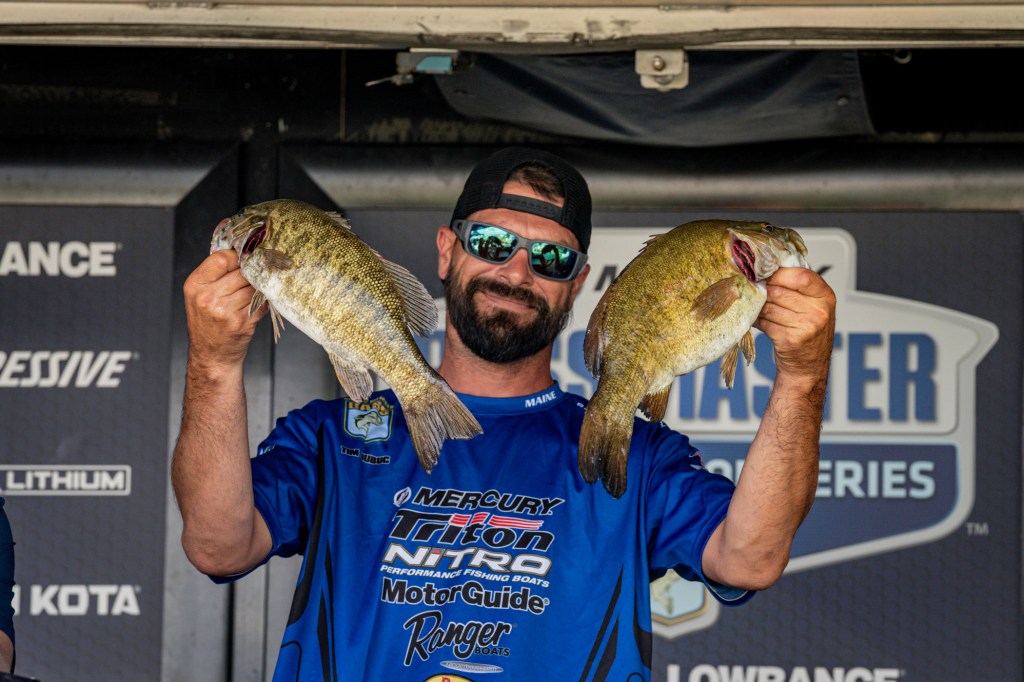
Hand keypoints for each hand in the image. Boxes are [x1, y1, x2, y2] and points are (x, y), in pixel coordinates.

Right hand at [183, 250, 266, 369]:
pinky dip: (262, 303)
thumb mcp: (200, 295)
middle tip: (255, 277)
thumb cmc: (208, 323)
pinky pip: (260, 302)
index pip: (222, 258)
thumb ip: (216, 274)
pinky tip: (254, 307)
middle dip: (251, 274)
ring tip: (252, 294)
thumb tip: (243, 252)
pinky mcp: (241, 322)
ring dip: (258, 289)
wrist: (212, 355)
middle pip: (242, 272)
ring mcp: (225, 311)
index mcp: (195, 285)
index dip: (238, 257)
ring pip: (253, 287)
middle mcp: (207, 298)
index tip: (245, 260)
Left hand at [753, 267, 835, 386]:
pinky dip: (758, 321)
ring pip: (769, 307)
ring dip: (760, 308)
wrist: (808, 367)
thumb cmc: (807, 332)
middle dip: (765, 292)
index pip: (800, 276)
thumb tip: (768, 269)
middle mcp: (819, 311)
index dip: (778, 274)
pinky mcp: (790, 340)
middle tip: (759, 293)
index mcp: (825, 296)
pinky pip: (764, 322)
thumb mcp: (813, 305)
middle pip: (779, 291)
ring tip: (761, 309)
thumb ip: (797, 286)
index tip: (767, 275)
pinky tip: (760, 322)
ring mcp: (806, 327)